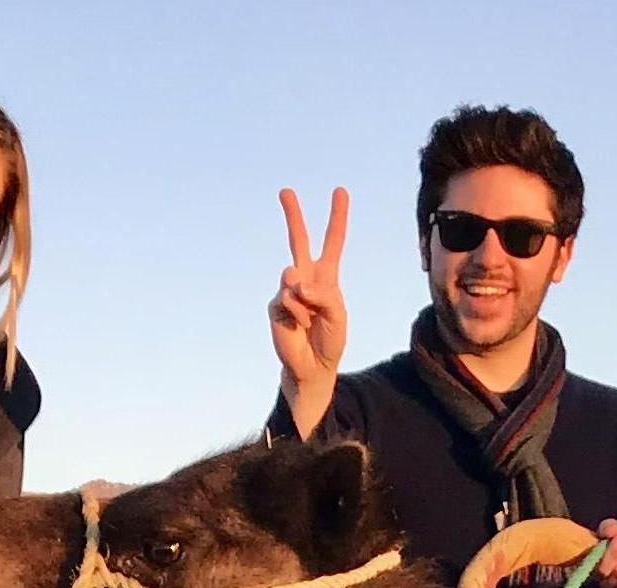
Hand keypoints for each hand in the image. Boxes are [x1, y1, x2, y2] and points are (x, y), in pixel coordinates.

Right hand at [269, 186, 348, 429]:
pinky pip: (287, 298)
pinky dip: (297, 313)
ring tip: (309, 319)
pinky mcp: (276, 305)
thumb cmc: (329, 340)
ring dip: (305, 299)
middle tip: (285, 191)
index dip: (337, 217)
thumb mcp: (338, 315)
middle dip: (293, 215)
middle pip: (299, 240)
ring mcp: (289, 290)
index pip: (332, 242)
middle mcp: (306, 278)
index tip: (340, 192)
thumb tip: (297, 283)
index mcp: (326, 276)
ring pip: (292, 274)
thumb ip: (324, 294)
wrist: (312, 367)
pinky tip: (299, 327)